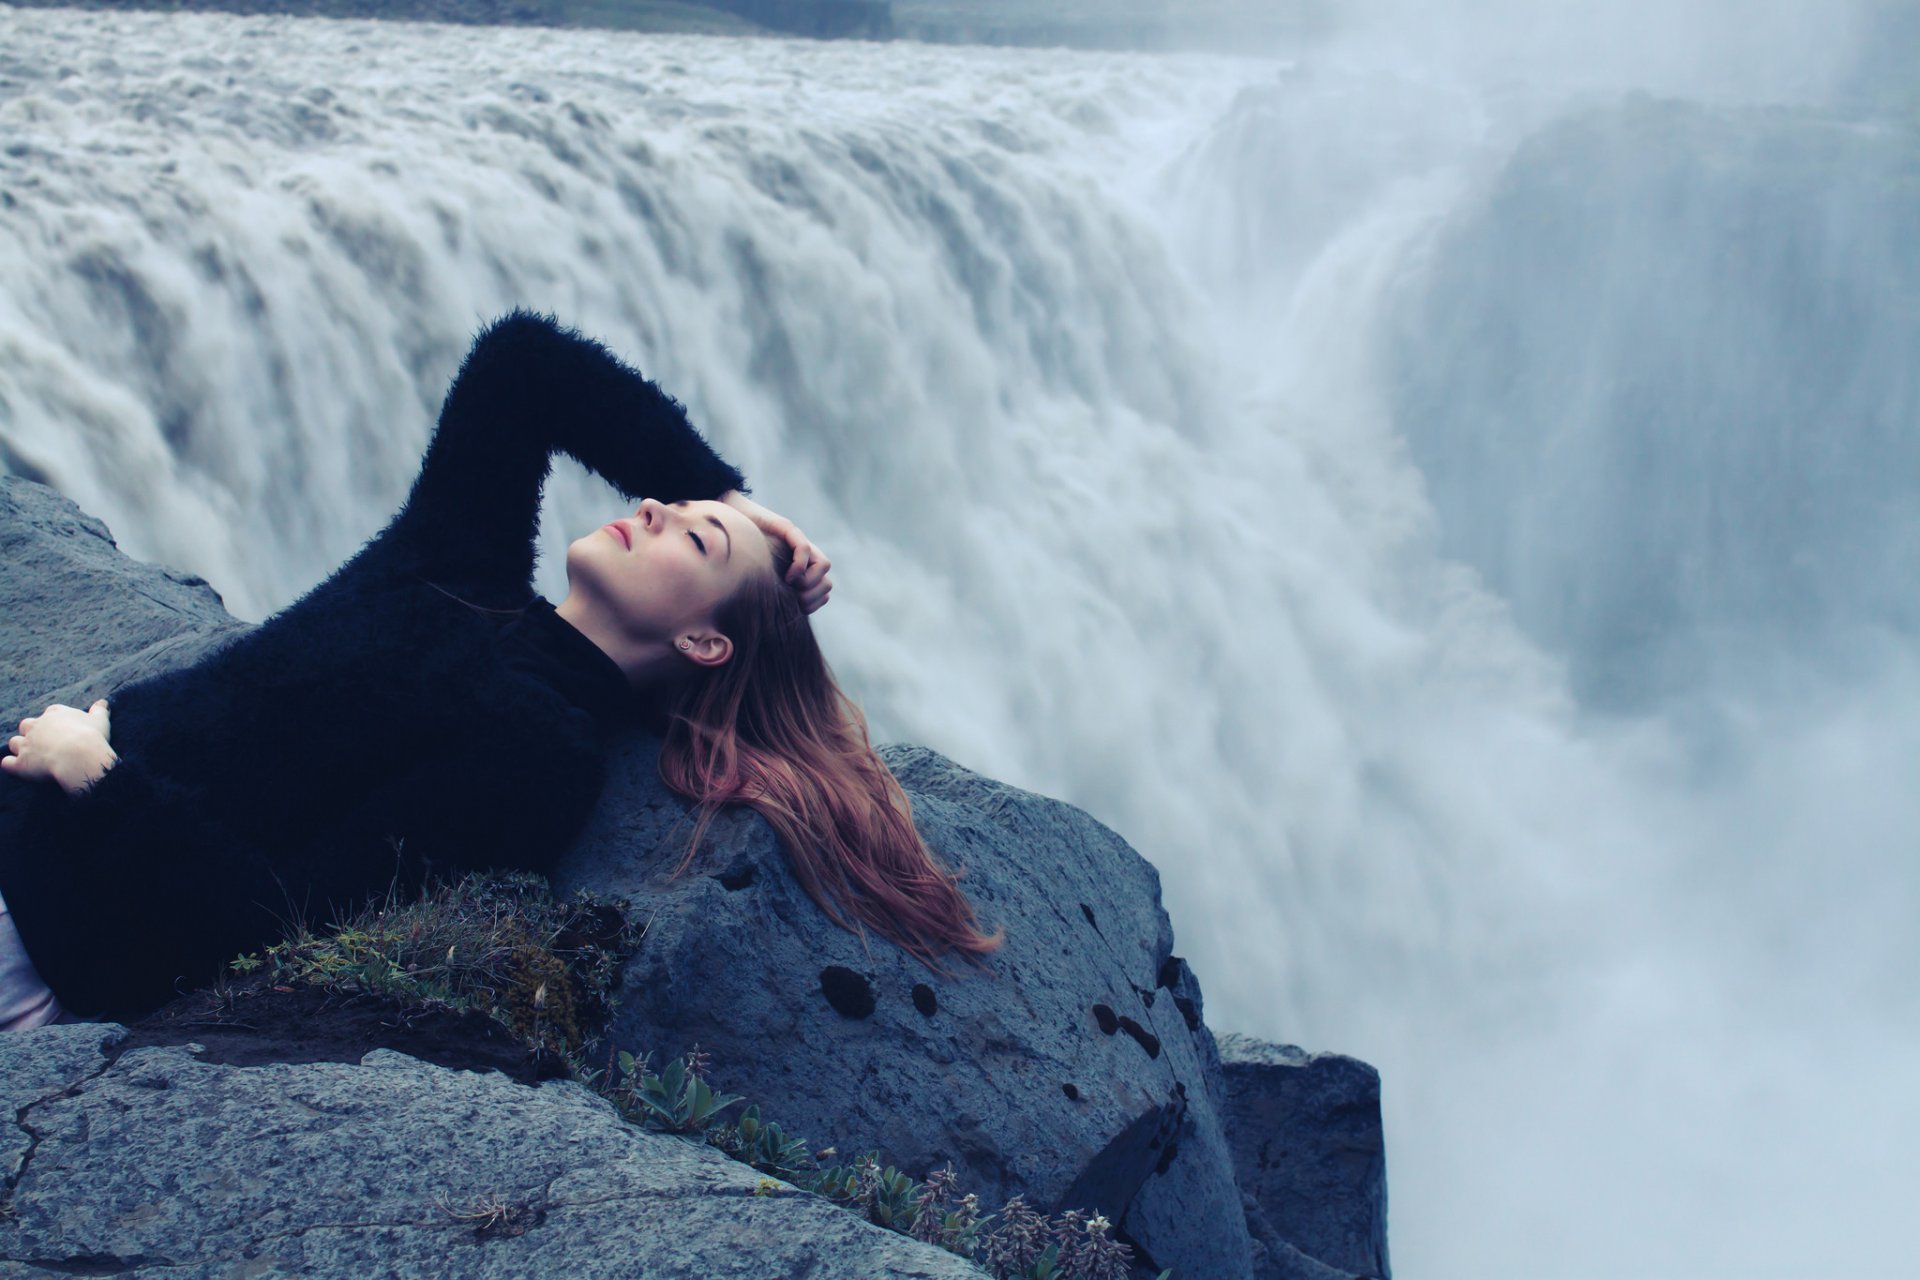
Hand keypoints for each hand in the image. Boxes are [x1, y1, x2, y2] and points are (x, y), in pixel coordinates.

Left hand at [3, 700, 118, 794]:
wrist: (80, 756)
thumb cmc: (92, 737)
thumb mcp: (100, 720)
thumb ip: (99, 710)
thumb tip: (103, 702)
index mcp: (54, 714)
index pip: (50, 713)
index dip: (55, 722)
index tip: (64, 730)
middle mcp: (36, 726)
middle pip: (26, 725)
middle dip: (32, 733)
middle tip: (45, 743)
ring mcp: (26, 744)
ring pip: (15, 743)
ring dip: (19, 748)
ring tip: (31, 756)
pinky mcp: (20, 763)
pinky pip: (7, 763)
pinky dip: (10, 765)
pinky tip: (17, 768)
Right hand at [722, 492, 832, 613]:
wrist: (728, 517)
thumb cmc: (737, 552)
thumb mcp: (756, 578)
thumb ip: (769, 594)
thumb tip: (772, 620)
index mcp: (798, 570)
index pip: (822, 592)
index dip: (812, 604)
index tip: (796, 609)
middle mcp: (803, 557)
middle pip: (827, 583)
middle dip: (811, 597)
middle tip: (793, 600)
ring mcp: (797, 542)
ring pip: (824, 566)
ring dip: (809, 582)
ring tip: (790, 585)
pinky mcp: (787, 529)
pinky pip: (804, 549)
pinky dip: (800, 566)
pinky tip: (787, 575)